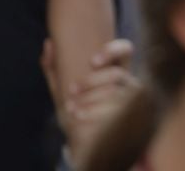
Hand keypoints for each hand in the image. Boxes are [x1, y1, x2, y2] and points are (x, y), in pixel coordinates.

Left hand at [43, 38, 135, 154]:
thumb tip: (48, 43)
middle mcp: (130, 83)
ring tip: (72, 109)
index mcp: (115, 69)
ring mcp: (135, 102)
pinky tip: (79, 116)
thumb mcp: (61, 87)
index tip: (92, 61)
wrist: (84, 141)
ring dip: (92, 101)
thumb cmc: (75, 106)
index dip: (113, 50)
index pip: (125, 50)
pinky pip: (119, 114)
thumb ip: (53, 66)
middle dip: (92, 81)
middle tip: (72, 90)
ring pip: (118, 95)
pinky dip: (95, 114)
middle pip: (117, 74)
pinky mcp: (134, 120)